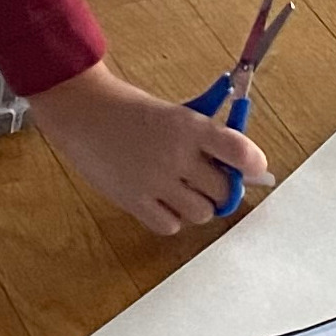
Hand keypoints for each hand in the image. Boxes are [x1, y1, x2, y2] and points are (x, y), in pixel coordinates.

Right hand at [27, 60, 268, 234]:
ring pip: (201, 213)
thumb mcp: (175, 113)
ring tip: (179, 189)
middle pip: (224, 192)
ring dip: (196, 204)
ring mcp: (155, 182)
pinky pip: (171, 225)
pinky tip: (159, 200)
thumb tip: (244, 165)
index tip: (251, 169)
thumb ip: (206, 138)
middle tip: (206, 180)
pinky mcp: (134, 201)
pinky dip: (171, 217)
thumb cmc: (131, 109)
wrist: (82, 111)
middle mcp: (177, 156)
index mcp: (190, 127)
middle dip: (219, 188)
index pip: (240, 152)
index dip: (253, 165)